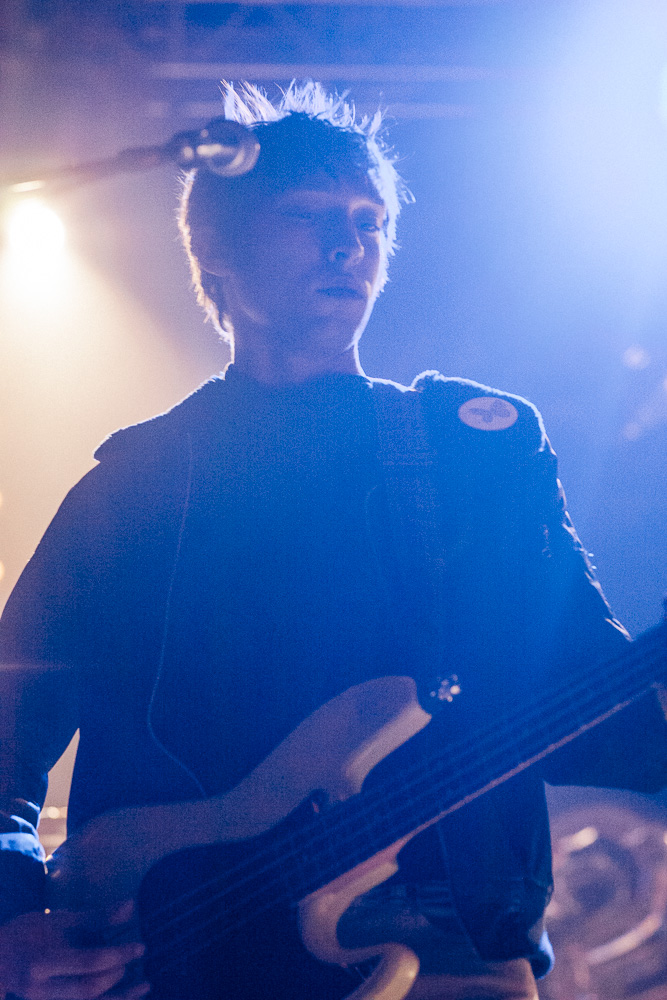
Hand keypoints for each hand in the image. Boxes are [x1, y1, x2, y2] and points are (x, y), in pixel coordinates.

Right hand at [0, 902, 148, 999]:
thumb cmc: (30, 933)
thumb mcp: (60, 920)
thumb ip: (96, 917)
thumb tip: (132, 906)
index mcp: (43, 962)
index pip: (88, 963)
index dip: (118, 955)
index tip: (140, 946)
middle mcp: (42, 990)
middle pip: (89, 989)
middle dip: (118, 975)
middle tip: (138, 955)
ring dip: (120, 999)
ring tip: (145, 986)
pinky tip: (127, 995)